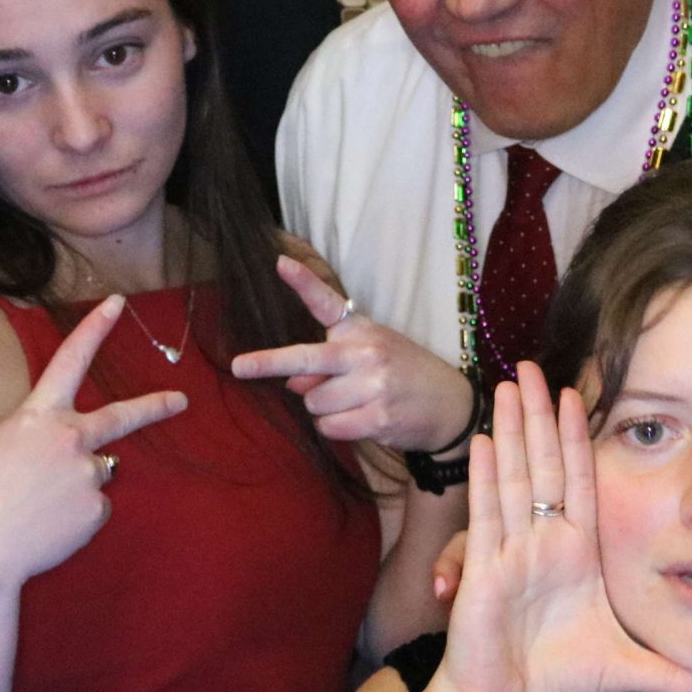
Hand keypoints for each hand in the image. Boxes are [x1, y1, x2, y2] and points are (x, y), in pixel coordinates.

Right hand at [0, 296, 188, 589]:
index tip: (117, 303)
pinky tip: (44, 528)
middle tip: (180, 401)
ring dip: (74, 488)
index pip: (71, 359)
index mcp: (36, 416)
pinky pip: (92, 511)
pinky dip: (73, 519)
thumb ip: (38, 441)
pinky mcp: (96, 510)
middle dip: (155, 406)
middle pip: (122, 416)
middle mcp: (70, 437)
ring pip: (94, 476)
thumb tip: (76, 455)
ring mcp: (88, 474)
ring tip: (35, 509)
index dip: (95, 329)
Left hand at [231, 254, 476, 450]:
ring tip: (354, 404)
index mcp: (362, 330)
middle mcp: (366, 353)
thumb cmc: (404, 374)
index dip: (303, 282)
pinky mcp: (377, 418)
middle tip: (240, 367)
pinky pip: (329, 428)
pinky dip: (336, 429)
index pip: (328, 303)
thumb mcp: (371, 357)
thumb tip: (292, 383)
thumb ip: (328, 366)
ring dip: (323, 410)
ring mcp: (372, 386)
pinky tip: (361, 421)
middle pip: (304, 360)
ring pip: (313, 403)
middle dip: (268, 364)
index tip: (279, 263)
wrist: (451, 405)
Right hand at [436, 363, 691, 691]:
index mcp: (578, 552)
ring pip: (515, 478)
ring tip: (507, 384)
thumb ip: (677, 675)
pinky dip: (486, 478)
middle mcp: (545, 543)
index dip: (578, 437)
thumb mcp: (630, 667)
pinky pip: (489, 516)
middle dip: (538, 415)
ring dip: (511, 430)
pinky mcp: (486, 572)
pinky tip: (484, 441)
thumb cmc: (560, 679)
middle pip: (544, 465)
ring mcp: (513, 552)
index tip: (579, 393)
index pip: (580, 481)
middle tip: (534, 366)